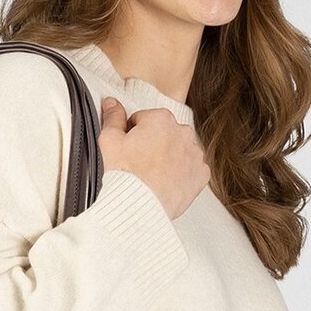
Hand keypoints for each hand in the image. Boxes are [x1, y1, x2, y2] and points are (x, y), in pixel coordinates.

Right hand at [98, 96, 208, 220]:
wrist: (139, 207)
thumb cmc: (125, 176)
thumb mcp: (109, 141)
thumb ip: (112, 118)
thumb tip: (112, 103)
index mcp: (161, 119)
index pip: (143, 120)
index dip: (132, 135)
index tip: (128, 149)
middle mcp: (182, 132)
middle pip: (163, 133)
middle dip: (153, 144)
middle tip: (139, 164)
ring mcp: (194, 154)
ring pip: (179, 150)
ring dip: (168, 158)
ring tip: (152, 175)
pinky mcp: (201, 174)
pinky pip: (191, 169)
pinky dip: (181, 174)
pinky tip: (167, 182)